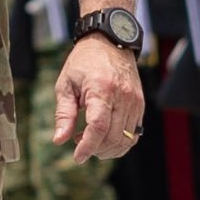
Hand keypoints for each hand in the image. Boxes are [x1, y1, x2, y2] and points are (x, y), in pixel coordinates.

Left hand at [52, 30, 145, 162]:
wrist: (111, 43)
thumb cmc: (84, 62)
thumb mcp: (66, 84)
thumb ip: (64, 114)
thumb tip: (59, 140)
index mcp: (101, 89)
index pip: (98, 127)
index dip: (87, 146)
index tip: (77, 157)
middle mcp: (122, 96)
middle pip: (113, 137)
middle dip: (95, 149)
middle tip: (79, 143)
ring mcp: (134, 101)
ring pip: (126, 139)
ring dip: (107, 149)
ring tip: (90, 140)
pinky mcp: (140, 104)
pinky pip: (134, 134)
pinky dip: (120, 143)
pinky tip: (105, 138)